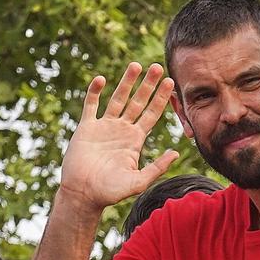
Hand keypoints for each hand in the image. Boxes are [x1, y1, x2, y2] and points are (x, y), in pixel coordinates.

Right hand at [57, 63, 178, 210]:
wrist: (83, 194)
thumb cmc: (110, 191)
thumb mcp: (138, 181)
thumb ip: (156, 167)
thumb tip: (176, 153)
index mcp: (135, 140)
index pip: (152, 114)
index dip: (161, 98)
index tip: (171, 82)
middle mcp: (122, 130)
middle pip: (138, 101)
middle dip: (148, 85)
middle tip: (158, 67)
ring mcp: (104, 127)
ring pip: (117, 98)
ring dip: (126, 82)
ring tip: (135, 65)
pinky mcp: (86, 128)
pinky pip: (91, 105)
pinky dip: (95, 92)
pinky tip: (100, 79)